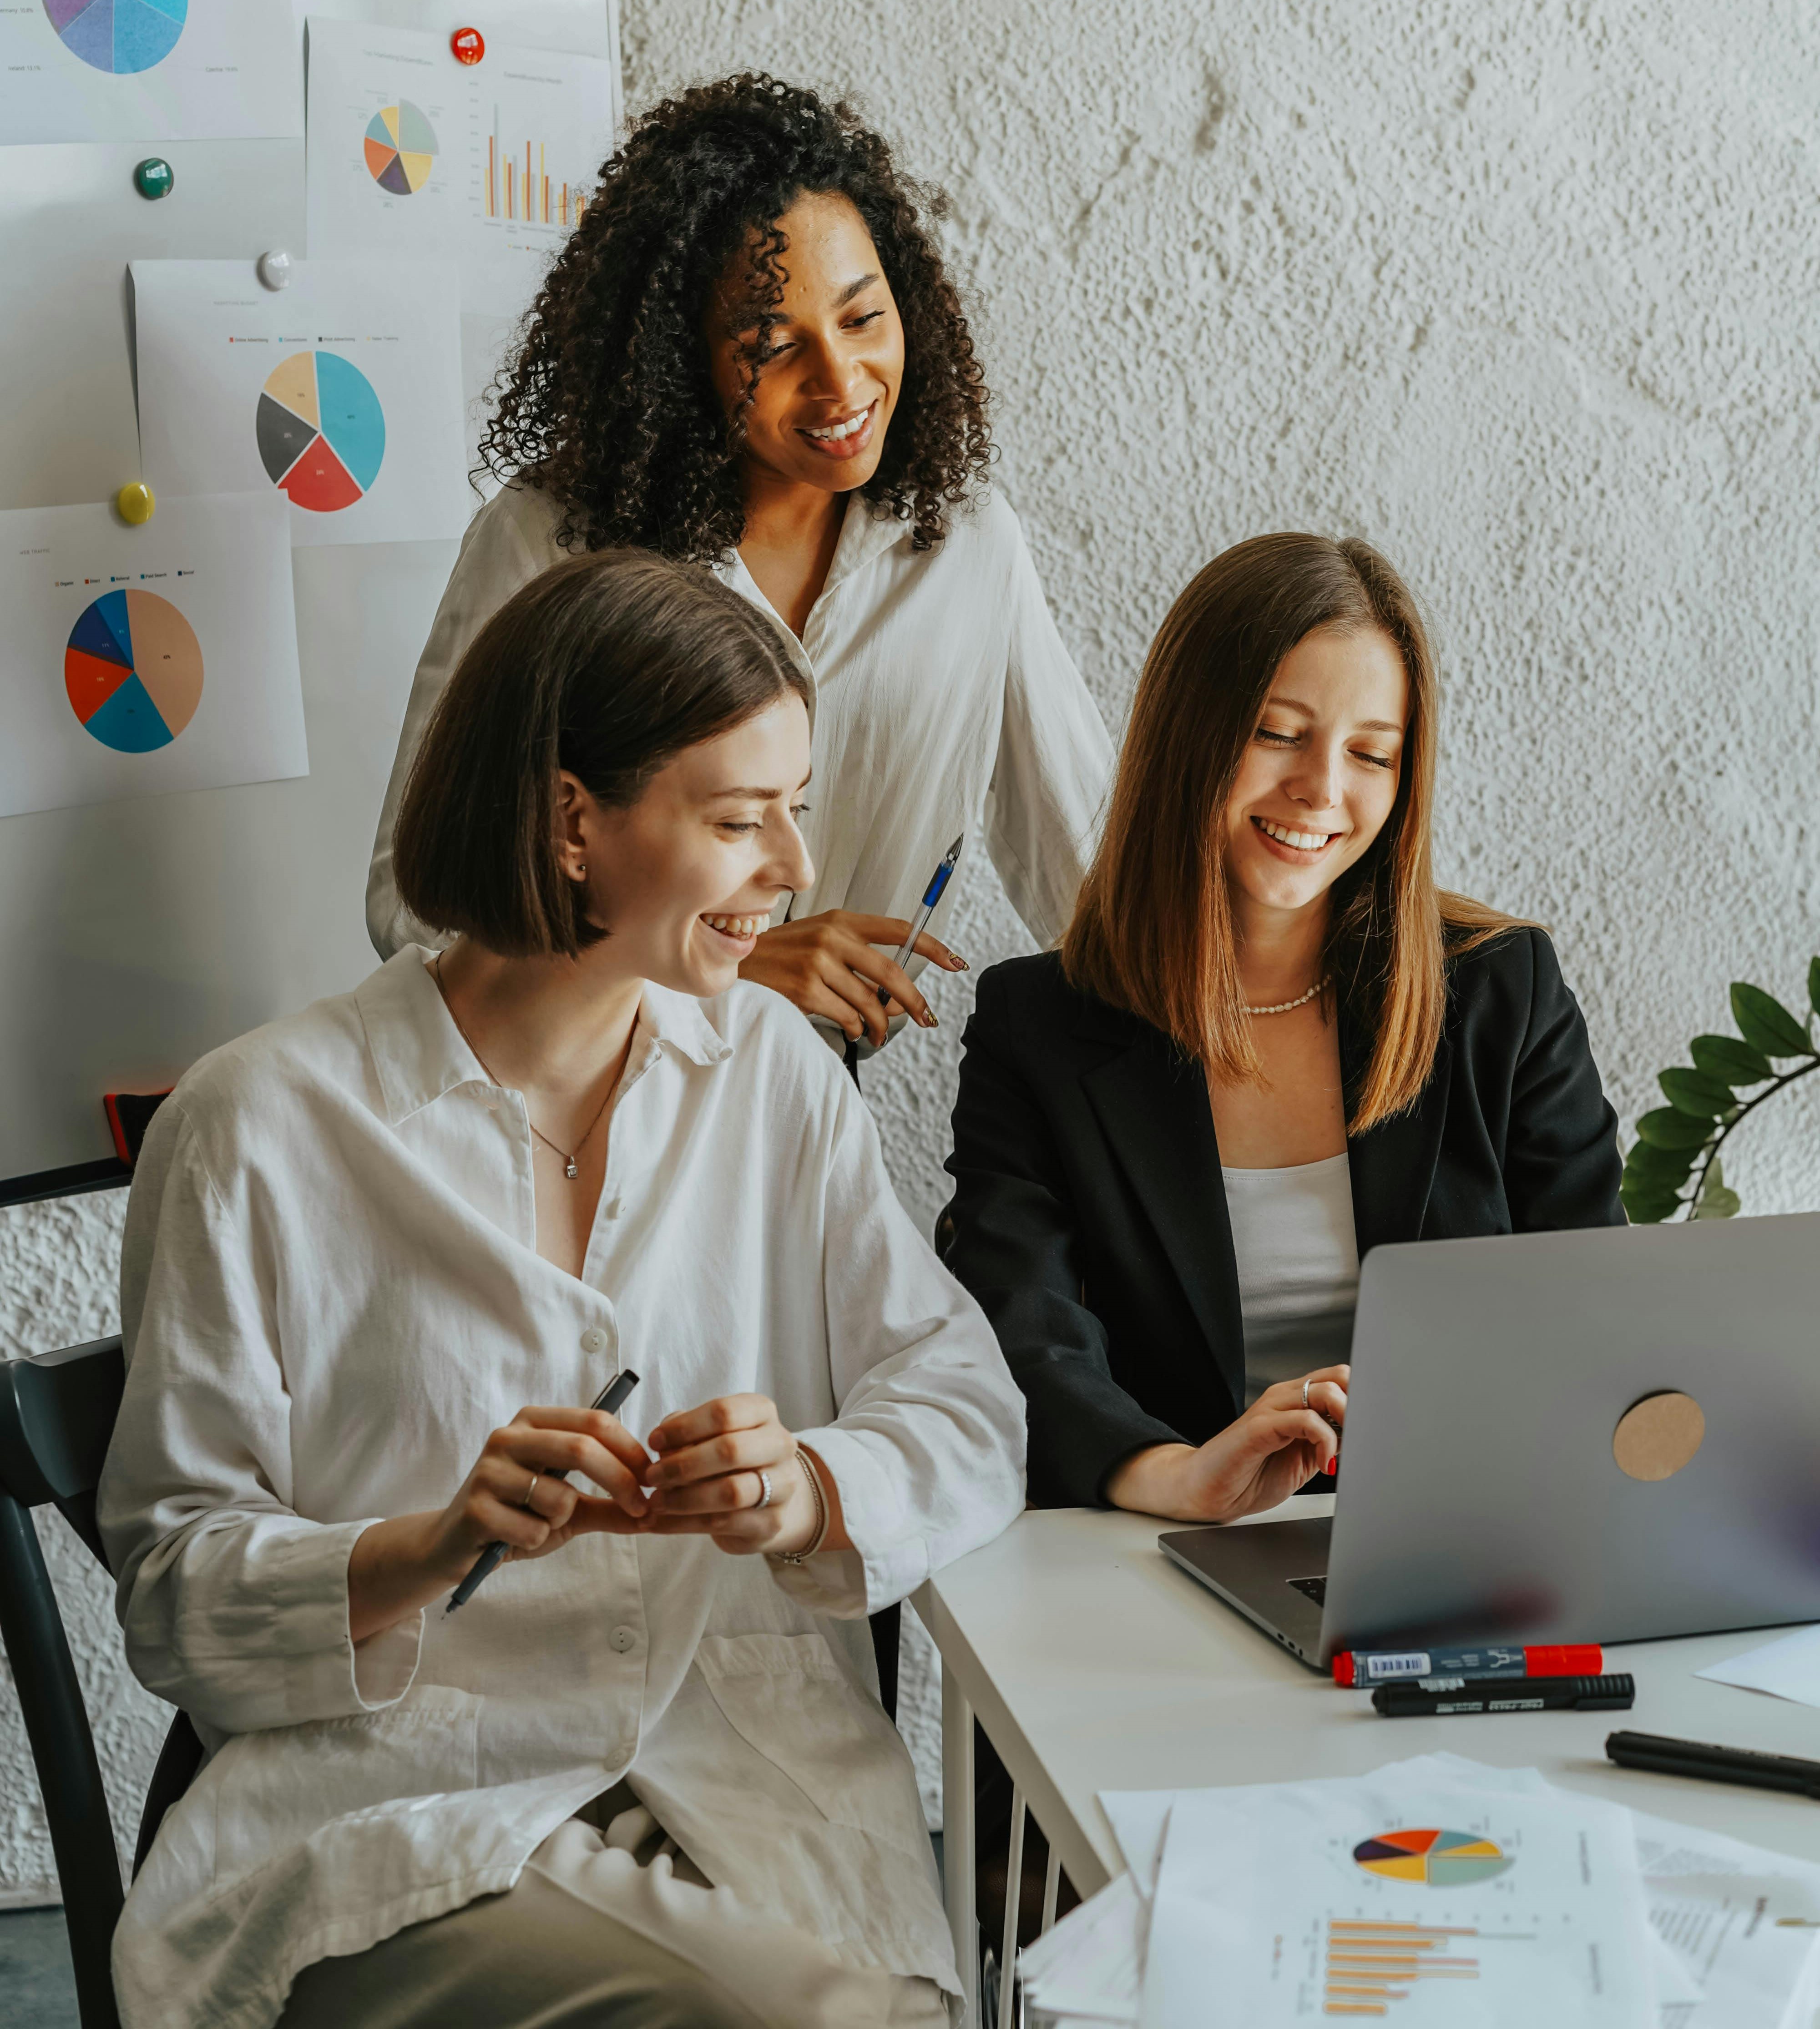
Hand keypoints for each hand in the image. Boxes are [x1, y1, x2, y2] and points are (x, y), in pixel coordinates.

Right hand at [348, 1403, 651, 1640]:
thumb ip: (610, 1506)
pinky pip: (534, 1528)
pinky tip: (514, 1537)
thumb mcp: (569, 1509)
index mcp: (534, 1423)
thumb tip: (656, 1511)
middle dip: (621, 1481)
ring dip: (563, 1520)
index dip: (631, 1451)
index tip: (652, 1481)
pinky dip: (537, 1540)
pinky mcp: (475, 1508)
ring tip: (538, 1523)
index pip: (595, 1422)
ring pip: (559, 1496)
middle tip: (642, 1509)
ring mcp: (488, 1471)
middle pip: (583, 1448)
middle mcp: (508, 1437)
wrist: (454, 1546)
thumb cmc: (517, 1518)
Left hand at [642, 1393, 848, 1558]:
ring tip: (655, 1502)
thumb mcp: (709, 1434)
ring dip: (684, 1499)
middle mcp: (779, 1445)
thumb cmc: (730, 1458)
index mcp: (762, 1413)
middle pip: (731, 1450)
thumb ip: (684, 1432)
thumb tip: (661, 1442)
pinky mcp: (771, 1522)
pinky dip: (684, 1524)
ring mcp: (782, 1485)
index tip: (653, 1441)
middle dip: (683, 1465)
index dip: (684, 1428)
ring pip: (731, 1492)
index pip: (723, 1413)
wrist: (770, 1497)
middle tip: (652, 1476)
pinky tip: (659, 1523)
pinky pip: (724, 1524)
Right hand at [738, 911, 965, 1047]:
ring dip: (881, 1024)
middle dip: (914, 1000)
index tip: (955, 962)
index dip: (931, 946)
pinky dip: (857, 1029)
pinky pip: (847, 1017)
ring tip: (880, 1033)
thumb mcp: (822, 937)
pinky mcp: (805, 990)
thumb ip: (857, 954)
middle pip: (891, 971)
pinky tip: (855, 1030)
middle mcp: (833, 938)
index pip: (898, 930)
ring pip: (869, 1001)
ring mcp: (818, 964)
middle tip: (926, 1018)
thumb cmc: (786, 953)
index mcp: (843, 920)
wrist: (738, 960)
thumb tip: (895, 995)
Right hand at [1104, 1365, 1347, 1523]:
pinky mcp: (1259, 1427)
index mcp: (1297, 1401)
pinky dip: (1324, 1442)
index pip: (1342, 1379)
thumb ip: (1330, 1442)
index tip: (1373, 1431)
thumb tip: (1365, 1437)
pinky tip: (1324, 1465)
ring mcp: (1271, 1408)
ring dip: (1347, 1422)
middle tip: (1362, 1438)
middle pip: (1340, 1376)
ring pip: (1327, 1392)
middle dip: (1360, 1406)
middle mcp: (1285, 1397)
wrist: (1207, 1491)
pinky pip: (1304, 1420)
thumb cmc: (1251, 1475)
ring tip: (1343, 1452)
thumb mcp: (1305, 1458)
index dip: (1365, 1400)